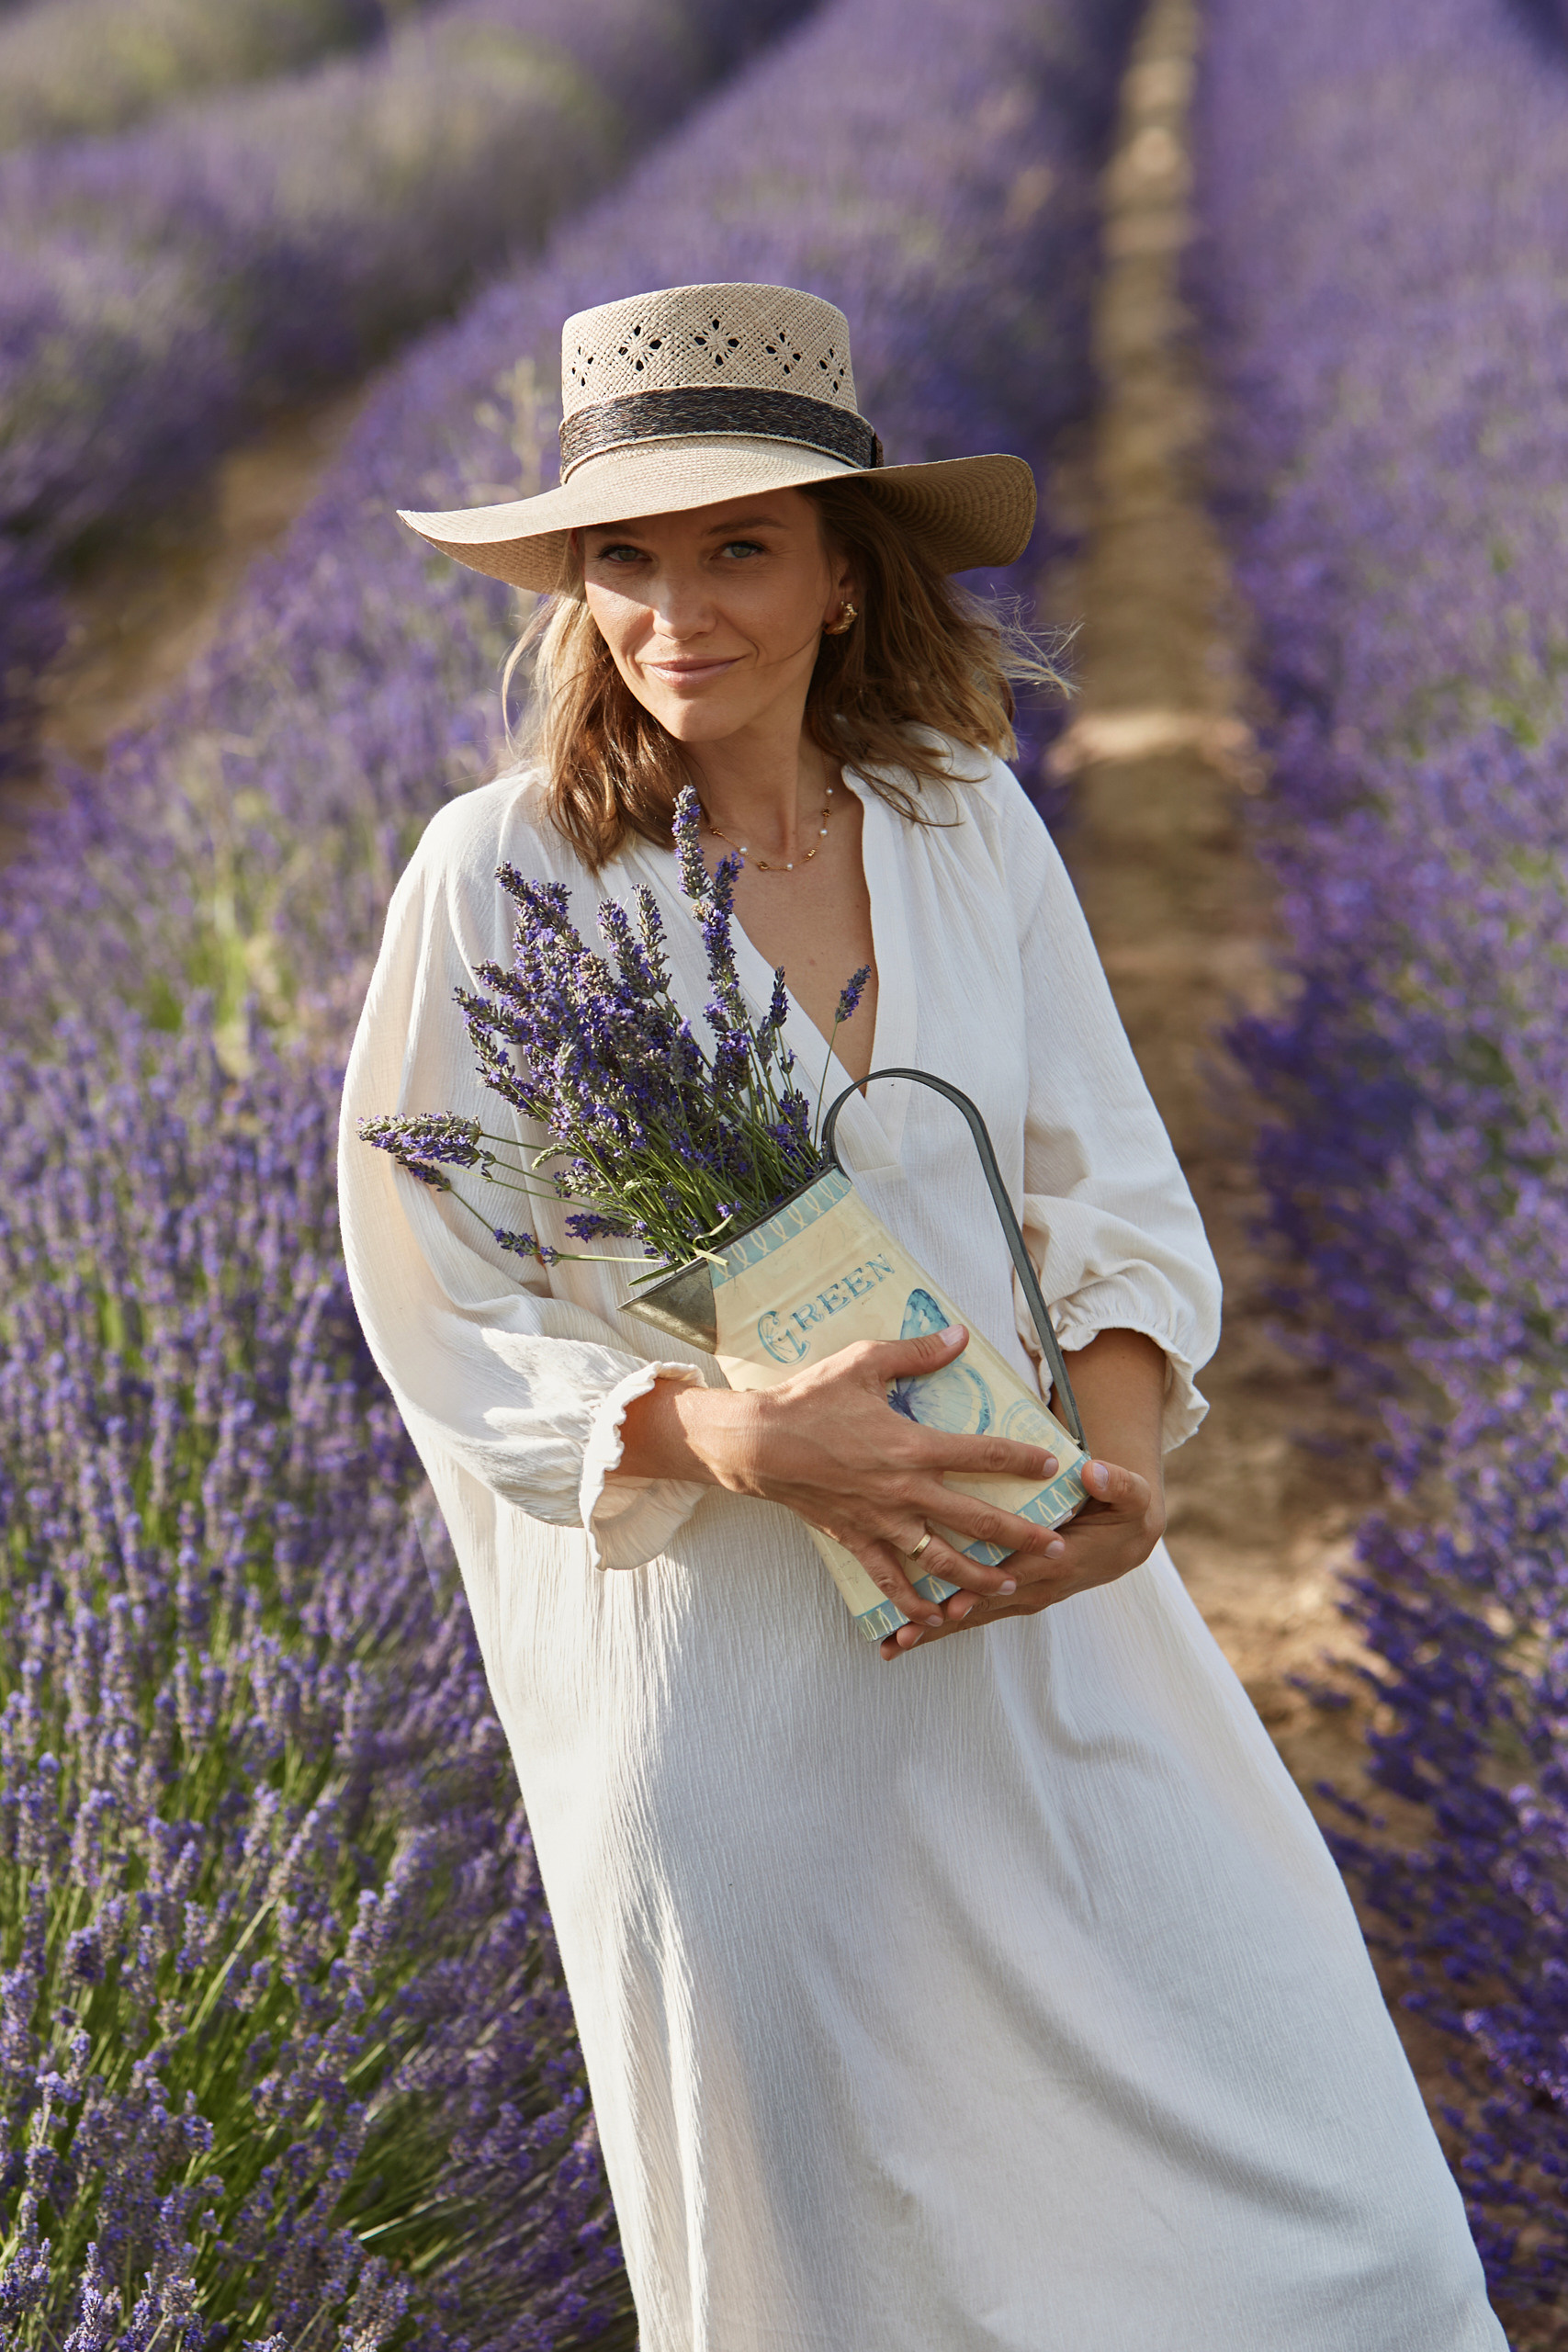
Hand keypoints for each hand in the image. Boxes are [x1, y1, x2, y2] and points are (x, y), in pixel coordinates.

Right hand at [615, 1323, 1066, 1623]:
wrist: (757, 1444)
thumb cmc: (810, 1399)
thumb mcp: (863, 1362)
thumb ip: (916, 1353)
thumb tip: (959, 1336)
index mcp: (912, 1446)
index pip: (982, 1455)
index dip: (1021, 1461)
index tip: (1051, 1467)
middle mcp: (904, 1491)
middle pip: (975, 1519)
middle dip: (1019, 1535)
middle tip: (1056, 1547)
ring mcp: (882, 1521)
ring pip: (941, 1560)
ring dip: (978, 1577)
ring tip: (1009, 1586)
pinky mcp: (857, 1539)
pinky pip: (891, 1579)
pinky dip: (914, 1602)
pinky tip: (936, 1616)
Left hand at [876, 1453, 1163, 1658]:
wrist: (1127, 1540)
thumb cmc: (1123, 1511)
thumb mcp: (1132, 1495)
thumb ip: (1117, 1484)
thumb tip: (1093, 1473)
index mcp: (1060, 1562)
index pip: (1016, 1577)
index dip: (984, 1591)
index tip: (951, 1604)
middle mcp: (1038, 1586)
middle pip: (985, 1608)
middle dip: (944, 1623)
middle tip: (904, 1635)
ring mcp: (1024, 1596)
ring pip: (975, 1617)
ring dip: (935, 1631)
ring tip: (894, 1644)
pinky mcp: (1012, 1595)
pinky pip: (974, 1613)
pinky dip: (940, 1625)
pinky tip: (904, 1635)